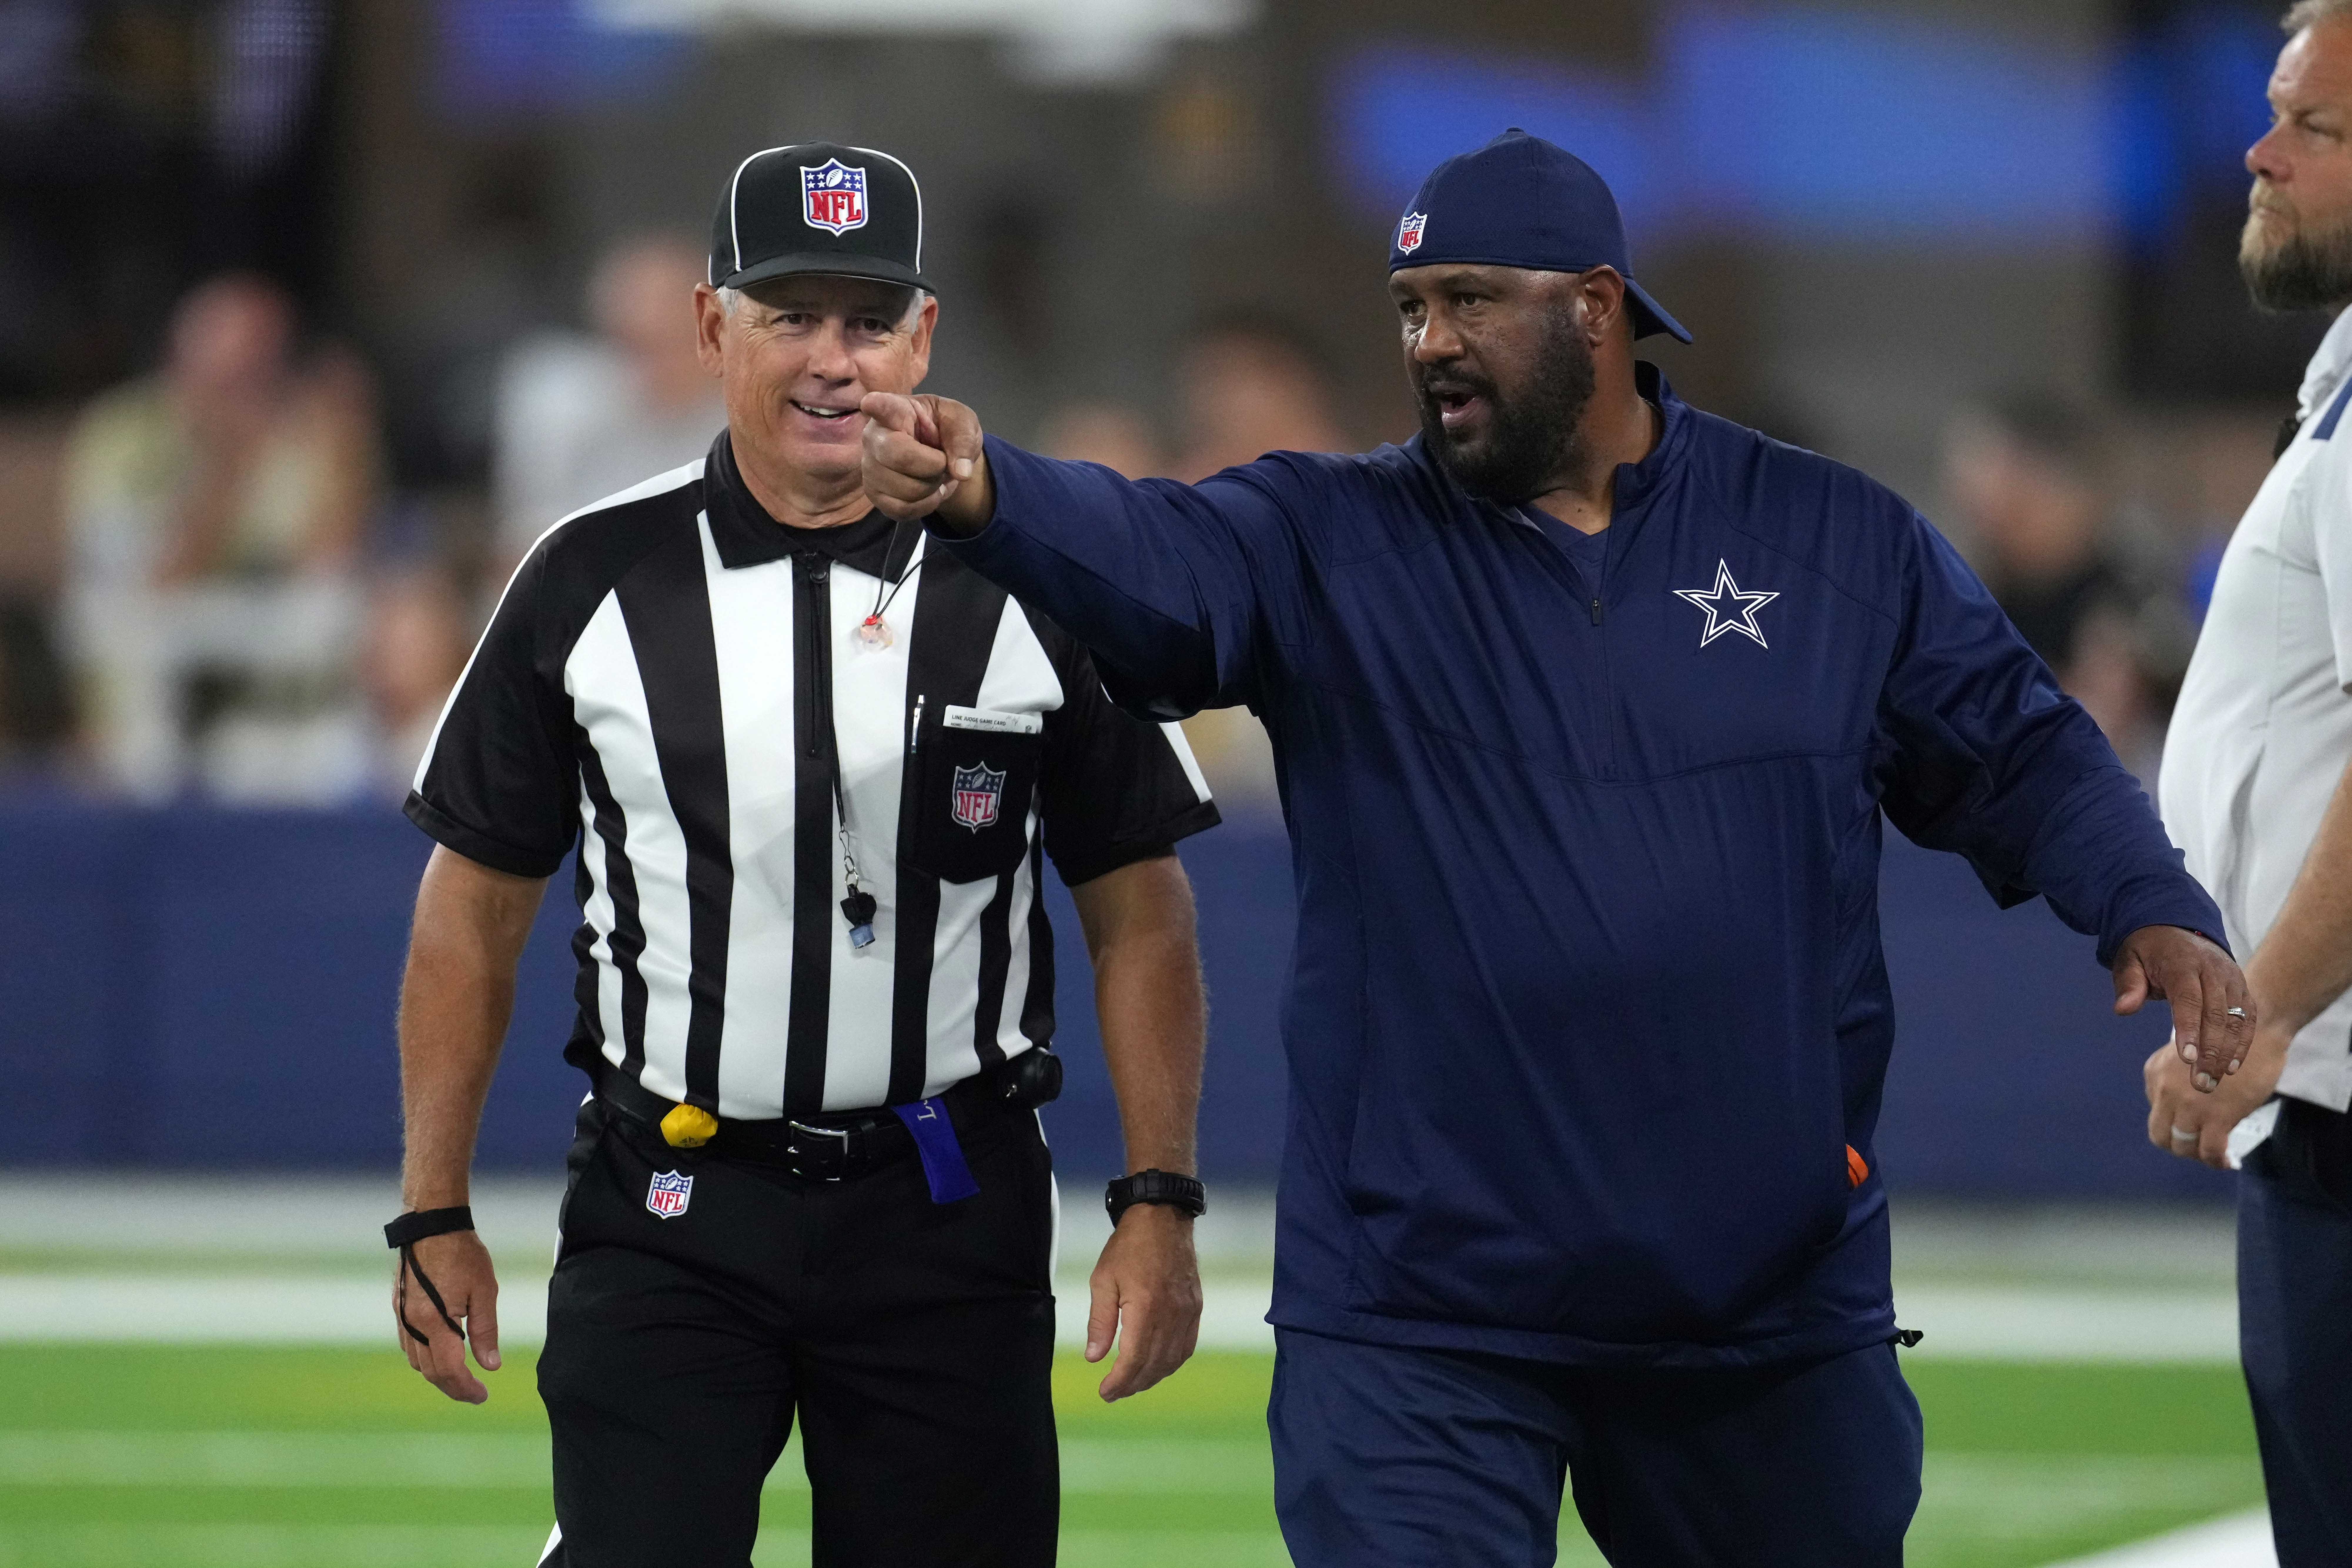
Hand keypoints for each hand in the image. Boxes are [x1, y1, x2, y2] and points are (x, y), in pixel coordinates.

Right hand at [392, 1231, 500, 1403]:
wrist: (432, 1226)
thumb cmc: (463, 1254)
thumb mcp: (485, 1291)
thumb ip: (486, 1331)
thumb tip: (491, 1365)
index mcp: (434, 1321)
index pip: (449, 1368)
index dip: (466, 1388)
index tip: (482, 1396)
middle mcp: (412, 1323)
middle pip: (430, 1371)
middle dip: (453, 1387)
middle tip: (475, 1394)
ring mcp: (402, 1317)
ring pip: (416, 1361)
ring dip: (437, 1374)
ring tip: (462, 1377)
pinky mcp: (399, 1308)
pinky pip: (409, 1345)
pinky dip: (425, 1357)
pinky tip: (442, 1354)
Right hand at [860, 392, 993, 533]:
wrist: (942, 455)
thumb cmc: (946, 429)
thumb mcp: (963, 424)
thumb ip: (964, 441)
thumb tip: (961, 472)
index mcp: (896, 410)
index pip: (882, 406)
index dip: (876, 406)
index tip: (870, 402)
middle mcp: (874, 437)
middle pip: (898, 456)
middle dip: (933, 465)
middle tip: (942, 460)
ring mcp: (870, 468)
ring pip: (904, 489)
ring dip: (932, 487)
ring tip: (934, 474)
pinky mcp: (875, 494)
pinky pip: (902, 510)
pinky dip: (925, 505)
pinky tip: (928, 491)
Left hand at [1085, 1204, 1201, 1401]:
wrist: (1162, 1218)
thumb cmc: (1129, 1246)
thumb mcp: (1103, 1280)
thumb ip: (1099, 1322)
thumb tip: (1094, 1358)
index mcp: (1145, 1308)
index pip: (1133, 1360)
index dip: (1119, 1382)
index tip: (1105, 1392)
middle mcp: (1170, 1315)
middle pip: (1153, 1366)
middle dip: (1132, 1385)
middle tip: (1114, 1392)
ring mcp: (1187, 1312)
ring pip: (1172, 1360)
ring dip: (1152, 1378)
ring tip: (1133, 1383)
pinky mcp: (1194, 1308)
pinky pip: (1186, 1346)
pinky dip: (1171, 1363)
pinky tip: (1158, 1366)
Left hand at [2111, 926, 2253, 1091]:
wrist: (2176, 926)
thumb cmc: (2148, 949)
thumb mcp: (2129, 958)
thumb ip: (2128, 983)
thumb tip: (2124, 1009)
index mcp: (2183, 963)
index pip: (2188, 999)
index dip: (2189, 1029)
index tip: (2187, 1059)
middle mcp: (2213, 971)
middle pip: (2216, 1015)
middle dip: (2210, 1052)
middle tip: (2200, 1085)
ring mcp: (2232, 979)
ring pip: (2236, 1020)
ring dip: (2226, 1054)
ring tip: (2213, 1083)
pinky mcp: (2241, 988)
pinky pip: (2247, 1018)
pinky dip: (2242, 1043)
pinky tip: (2232, 1067)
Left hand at [2146, 1026, 2288, 1168]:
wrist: (2255, 1027)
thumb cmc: (2227, 1037)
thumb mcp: (2185, 1056)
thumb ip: (2179, 1078)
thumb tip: (2186, 1107)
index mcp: (2154, 1072)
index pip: (2155, 1110)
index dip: (2174, 1122)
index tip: (2192, 1125)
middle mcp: (2164, 1090)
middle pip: (2160, 1134)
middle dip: (2178, 1145)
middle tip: (2199, 1145)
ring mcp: (2188, 1105)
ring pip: (2181, 1146)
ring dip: (2197, 1154)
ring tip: (2214, 1154)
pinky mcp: (2216, 1116)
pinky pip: (2208, 1150)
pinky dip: (2215, 1161)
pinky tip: (2226, 1161)